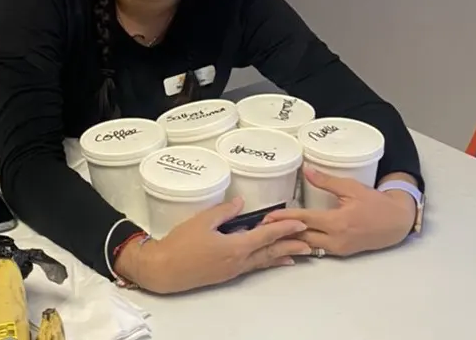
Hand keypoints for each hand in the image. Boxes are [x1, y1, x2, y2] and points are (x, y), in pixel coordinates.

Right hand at [115, 197, 310, 293]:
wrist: (164, 270)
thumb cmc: (180, 244)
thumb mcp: (202, 221)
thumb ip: (224, 211)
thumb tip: (241, 202)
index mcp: (235, 247)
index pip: (265, 236)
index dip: (284, 228)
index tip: (300, 223)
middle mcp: (238, 261)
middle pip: (270, 252)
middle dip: (291, 246)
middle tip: (310, 242)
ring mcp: (233, 269)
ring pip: (263, 261)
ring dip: (282, 256)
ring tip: (299, 254)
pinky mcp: (226, 273)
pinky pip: (253, 266)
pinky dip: (266, 262)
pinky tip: (271, 261)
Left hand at [262, 168, 415, 255]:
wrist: (396, 222)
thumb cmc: (375, 203)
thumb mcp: (351, 187)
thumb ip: (326, 181)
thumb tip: (306, 171)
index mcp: (338, 222)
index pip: (304, 221)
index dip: (284, 218)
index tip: (267, 217)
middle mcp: (336, 239)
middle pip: (301, 237)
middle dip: (280, 233)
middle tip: (260, 227)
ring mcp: (338, 248)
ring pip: (308, 246)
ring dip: (289, 240)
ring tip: (270, 234)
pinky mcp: (341, 252)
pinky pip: (317, 249)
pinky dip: (303, 244)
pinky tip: (291, 240)